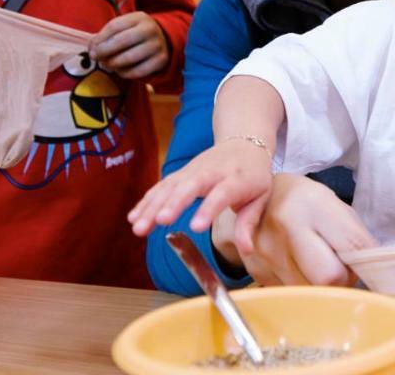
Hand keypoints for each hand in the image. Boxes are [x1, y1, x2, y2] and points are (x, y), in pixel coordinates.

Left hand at [89, 12, 167, 78]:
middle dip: (104, 51)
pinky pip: (138, 71)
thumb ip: (107, 35)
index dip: (100, 39)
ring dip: (113, 63)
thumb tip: (92, 49)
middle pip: (121, 41)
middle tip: (95, 58)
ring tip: (107, 64)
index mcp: (138, 17)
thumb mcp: (124, 28)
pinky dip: (125, 73)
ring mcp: (157, 45)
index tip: (91, 48)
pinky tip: (119, 71)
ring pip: (129, 57)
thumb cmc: (135, 34)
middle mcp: (150, 29)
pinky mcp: (161, 60)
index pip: (114, 26)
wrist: (163, 39)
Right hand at [127, 140, 271, 244]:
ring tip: (138, 228)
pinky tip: (133, 216)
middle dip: (174, 203)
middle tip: (160, 222)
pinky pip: (161, 186)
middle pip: (190, 186)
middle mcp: (211, 172)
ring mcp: (193, 170)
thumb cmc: (254, 176)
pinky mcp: (180, 172)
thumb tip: (247, 251)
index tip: (196, 228)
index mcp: (236, 179)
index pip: (220, 194)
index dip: (208, 209)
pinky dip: (147, 200)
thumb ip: (248, 223)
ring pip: (170, 186)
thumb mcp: (261, 197)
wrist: (244, 143)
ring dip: (152, 206)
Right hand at [213, 173, 376, 285]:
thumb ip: (354, 237)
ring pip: (312, 293)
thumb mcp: (333, 205)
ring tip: (323, 270)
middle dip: (343, 280)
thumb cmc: (304, 202)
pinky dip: (305, 290)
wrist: (256, 199)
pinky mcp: (258, 274)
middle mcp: (287, 229)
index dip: (365, 262)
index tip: (368, 264)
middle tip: (344, 270)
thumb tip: (372, 272)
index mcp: (312, 205)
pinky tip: (303, 273)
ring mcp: (269, 254)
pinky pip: (294, 296)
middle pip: (329, 278)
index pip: (352, 247)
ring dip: (325, 289)